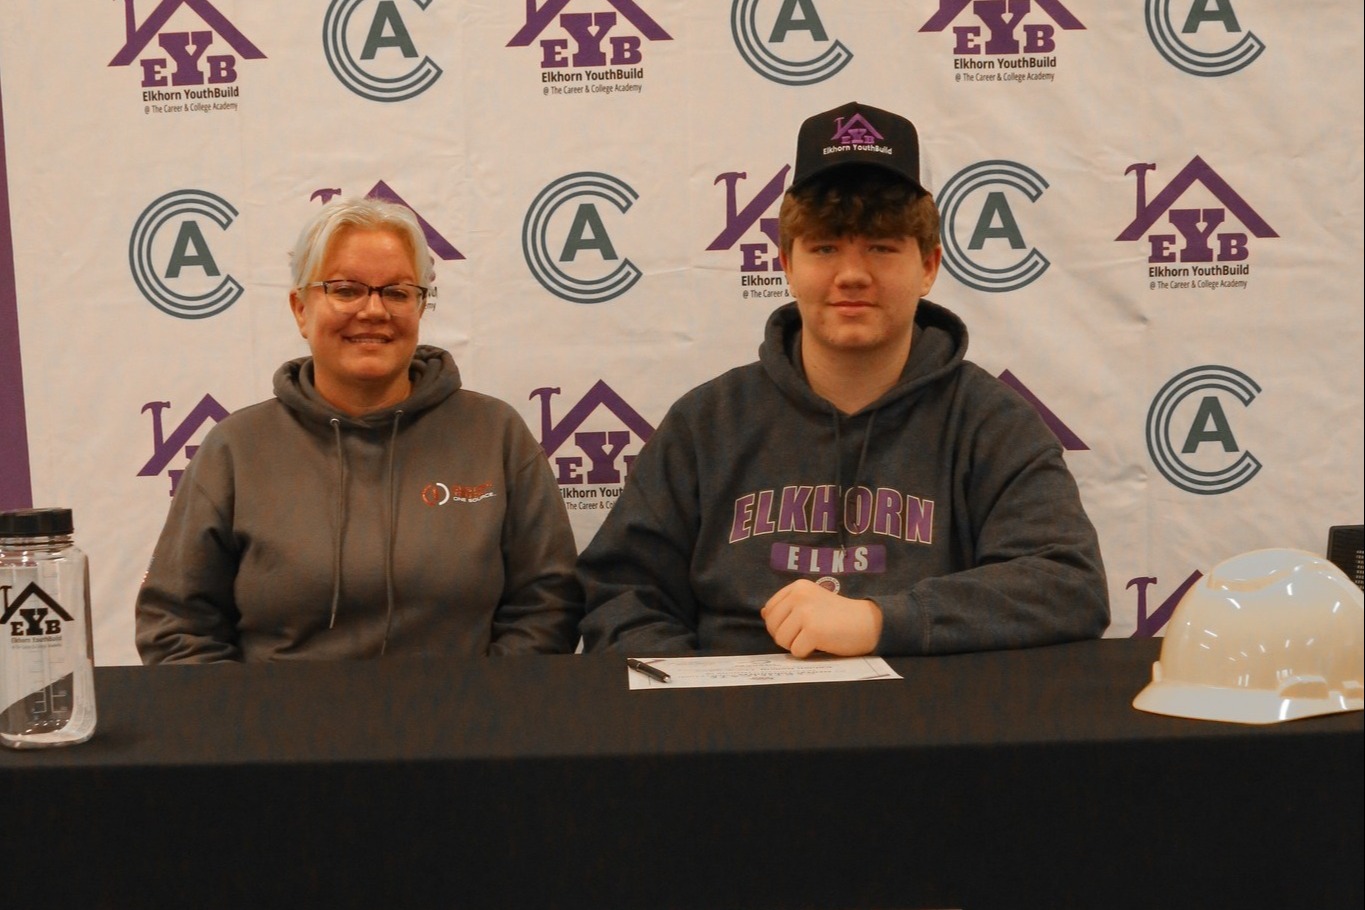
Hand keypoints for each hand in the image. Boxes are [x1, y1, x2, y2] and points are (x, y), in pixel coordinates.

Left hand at [761, 580, 882, 657]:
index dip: (779, 624)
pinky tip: (821, 644)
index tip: (798, 626)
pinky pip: (796, 651)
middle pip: (772, 626)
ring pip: (781, 640)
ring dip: (796, 645)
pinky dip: (807, 653)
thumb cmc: (838, 615)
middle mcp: (799, 596)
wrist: (868, 622)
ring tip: (815, 638)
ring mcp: (805, 613)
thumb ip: (788, 606)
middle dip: (786, 636)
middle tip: (807, 634)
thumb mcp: (812, 602)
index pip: (769, 610)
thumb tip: (763, 613)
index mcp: (797, 587)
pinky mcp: (813, 631)